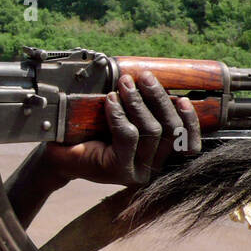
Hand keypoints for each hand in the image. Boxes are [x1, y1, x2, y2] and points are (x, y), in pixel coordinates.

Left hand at [43, 71, 201, 185]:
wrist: (60, 158)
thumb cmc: (91, 138)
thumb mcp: (124, 124)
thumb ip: (145, 113)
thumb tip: (162, 86)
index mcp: (159, 159)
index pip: (188, 144)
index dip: (190, 122)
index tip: (183, 99)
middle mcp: (152, 169)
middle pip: (171, 131)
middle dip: (159, 99)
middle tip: (145, 77)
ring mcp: (137, 172)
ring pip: (151, 130)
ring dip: (138, 101)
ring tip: (125, 83)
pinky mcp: (119, 170)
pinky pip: (128, 135)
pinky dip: (120, 113)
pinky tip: (111, 100)